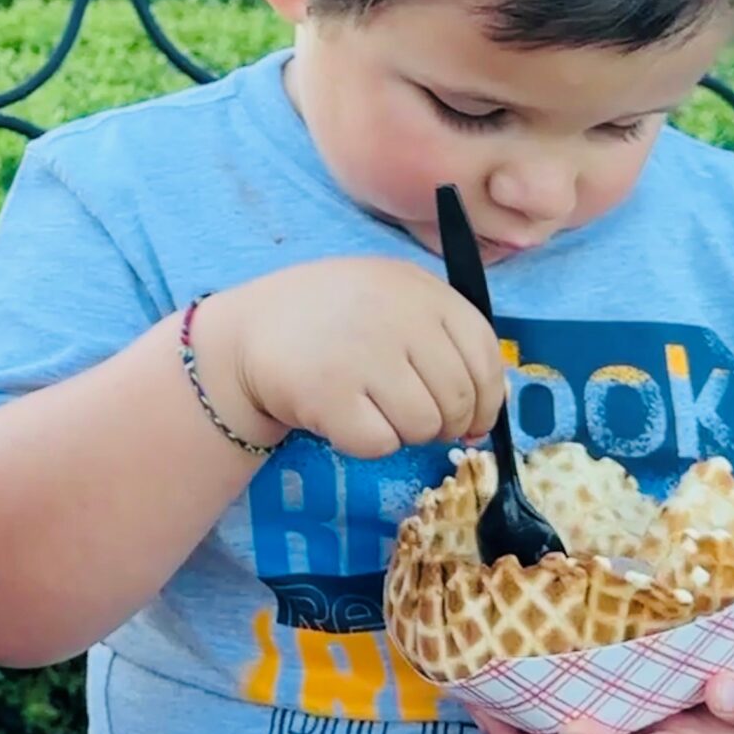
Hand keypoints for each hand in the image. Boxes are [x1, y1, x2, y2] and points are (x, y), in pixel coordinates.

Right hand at [196, 258, 506, 459]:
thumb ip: (441, 341)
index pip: (485, 353)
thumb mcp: (389, 301)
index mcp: (419, 288)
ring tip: (369, 406)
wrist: (245, 334)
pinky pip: (381, 444)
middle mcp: (396, 316)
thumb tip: (482, 422)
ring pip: (424, 426)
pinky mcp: (330, 396)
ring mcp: (363, 354)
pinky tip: (341, 414)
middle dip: (444, 422)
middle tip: (409, 415)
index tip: (470, 415)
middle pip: (460, 397)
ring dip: (403, 432)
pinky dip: (366, 442)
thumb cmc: (329, 321)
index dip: (487, 397)